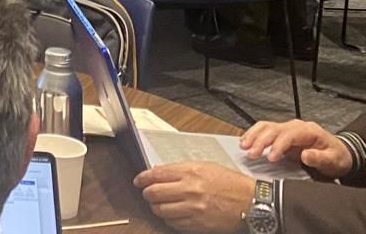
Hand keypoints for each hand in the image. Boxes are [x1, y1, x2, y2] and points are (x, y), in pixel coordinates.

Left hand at [134, 162, 253, 233]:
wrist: (252, 202)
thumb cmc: (231, 183)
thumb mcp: (205, 167)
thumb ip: (180, 169)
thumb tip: (159, 172)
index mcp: (190, 172)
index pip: (156, 174)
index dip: (142, 178)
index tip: (138, 181)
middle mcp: (190, 190)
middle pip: (154, 193)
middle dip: (147, 194)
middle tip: (148, 194)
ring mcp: (194, 209)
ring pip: (161, 210)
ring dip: (157, 208)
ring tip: (160, 205)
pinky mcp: (199, 224)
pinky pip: (174, 224)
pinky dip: (169, 219)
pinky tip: (173, 215)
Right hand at [239, 119, 352, 177]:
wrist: (338, 153)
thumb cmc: (336, 156)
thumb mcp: (333, 160)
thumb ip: (319, 158)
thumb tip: (305, 155)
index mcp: (308, 130)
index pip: (288, 135)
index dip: (277, 146)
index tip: (270, 157)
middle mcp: (295, 127)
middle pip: (273, 129)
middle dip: (260, 141)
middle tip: (251, 154)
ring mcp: (287, 129)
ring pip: (265, 126)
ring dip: (253, 136)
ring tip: (243, 146)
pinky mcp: (282, 134)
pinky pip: (264, 130)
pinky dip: (253, 134)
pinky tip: (245, 141)